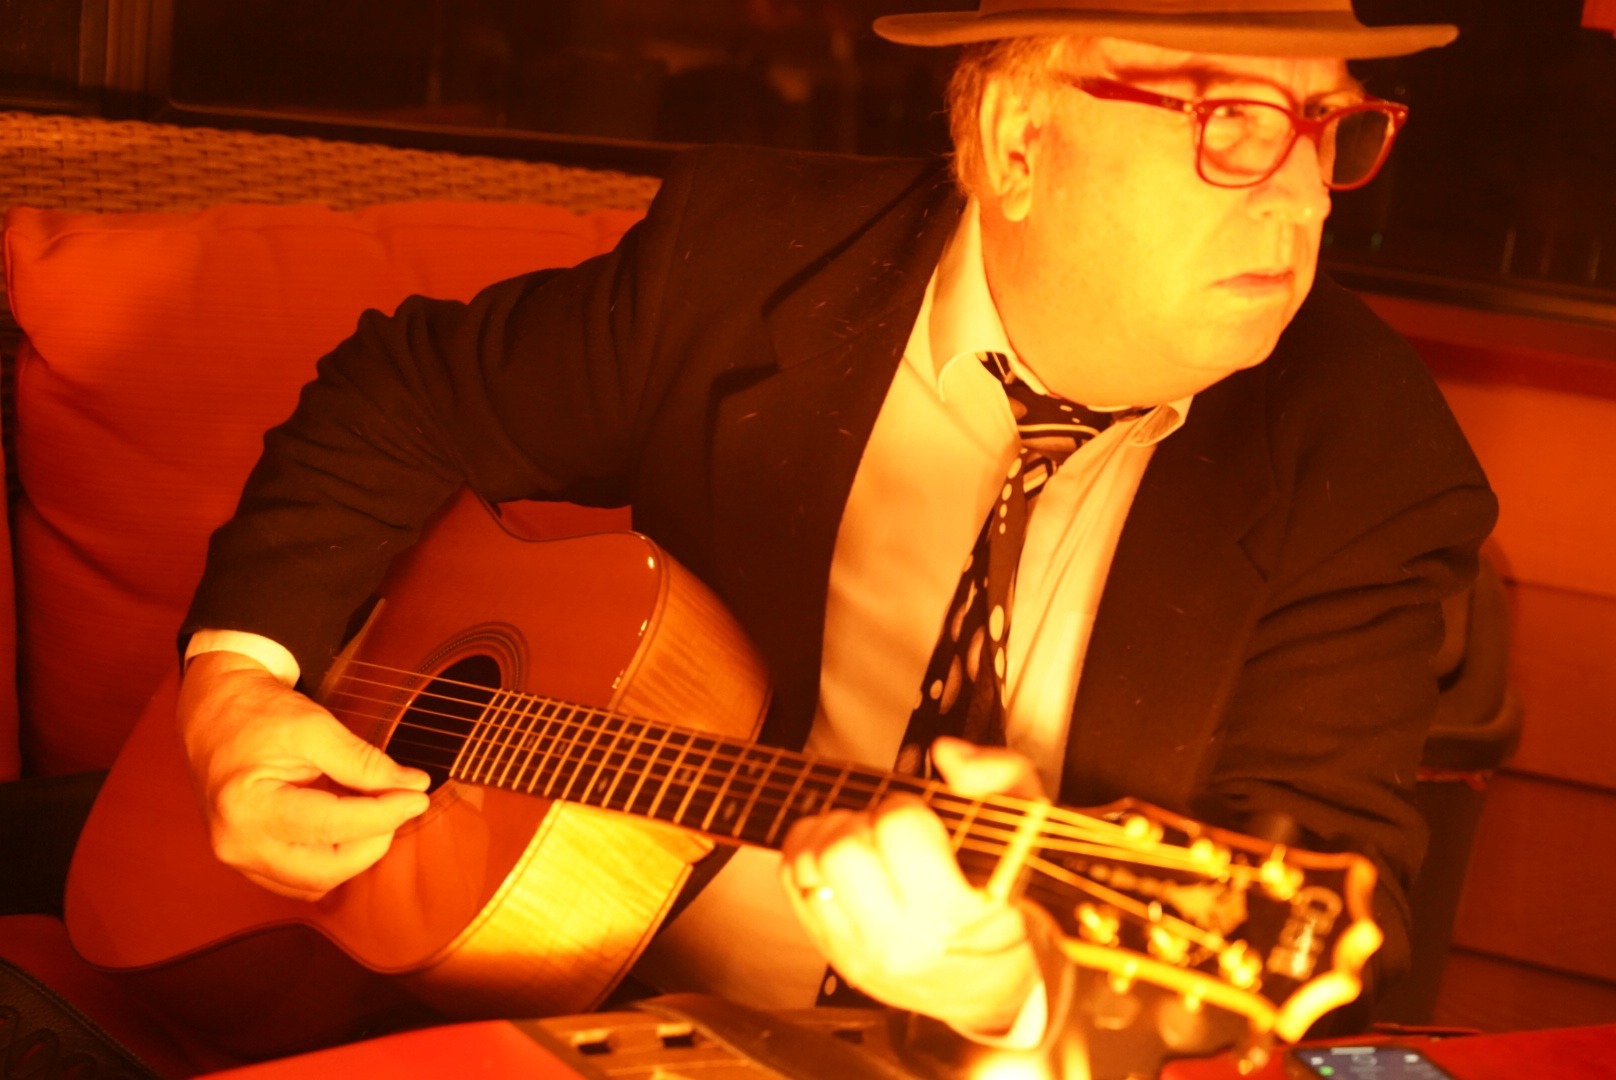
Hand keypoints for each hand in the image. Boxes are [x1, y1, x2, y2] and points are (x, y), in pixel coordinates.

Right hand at [178, 650, 431, 900]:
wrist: (214, 711)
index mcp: (247, 807)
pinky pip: (299, 880)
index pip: (333, 826)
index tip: (418, 796)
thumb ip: (364, 761)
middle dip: (372, 841)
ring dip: (354, 854)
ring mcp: (237, 858)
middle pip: (325, 870)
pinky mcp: (246, 861)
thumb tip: (413, 785)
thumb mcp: (314, 726)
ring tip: (373, 813)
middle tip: (397, 806)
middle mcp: (236, 844)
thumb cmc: (258, 713)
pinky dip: (332, 860)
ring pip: (315, 882)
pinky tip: (348, 828)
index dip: (385, 814)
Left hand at [780, 737, 1045, 1035]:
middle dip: (861, 821)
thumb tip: (948, 755)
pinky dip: (808, 858)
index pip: (897, 827)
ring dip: (828, 837)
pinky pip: (793, 886)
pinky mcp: (834, 954)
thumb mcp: (1028, 834)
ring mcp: (860, 951)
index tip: (920, 818)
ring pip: (806, 865)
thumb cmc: (1009, 906)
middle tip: (886, 830)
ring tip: (862, 840)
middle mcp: (900, 939)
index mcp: (952, 911)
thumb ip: (1002, 777)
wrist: (995, 987)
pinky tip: (841, 858)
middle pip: (841, 848)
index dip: (905, 807)